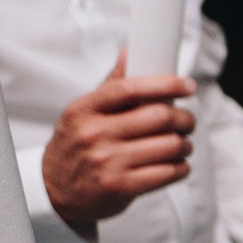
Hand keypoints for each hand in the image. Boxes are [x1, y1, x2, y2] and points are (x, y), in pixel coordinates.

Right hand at [42, 55, 197, 232]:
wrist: (55, 191)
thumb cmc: (77, 146)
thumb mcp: (84, 113)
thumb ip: (111, 85)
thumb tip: (130, 52)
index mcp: (84, 110)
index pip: (130, 89)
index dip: (166, 84)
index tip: (188, 86)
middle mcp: (93, 134)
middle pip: (159, 117)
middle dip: (184, 118)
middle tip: (187, 122)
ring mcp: (106, 162)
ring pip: (170, 145)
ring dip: (185, 144)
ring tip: (181, 144)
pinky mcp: (120, 187)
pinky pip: (168, 172)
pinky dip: (181, 167)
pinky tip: (176, 164)